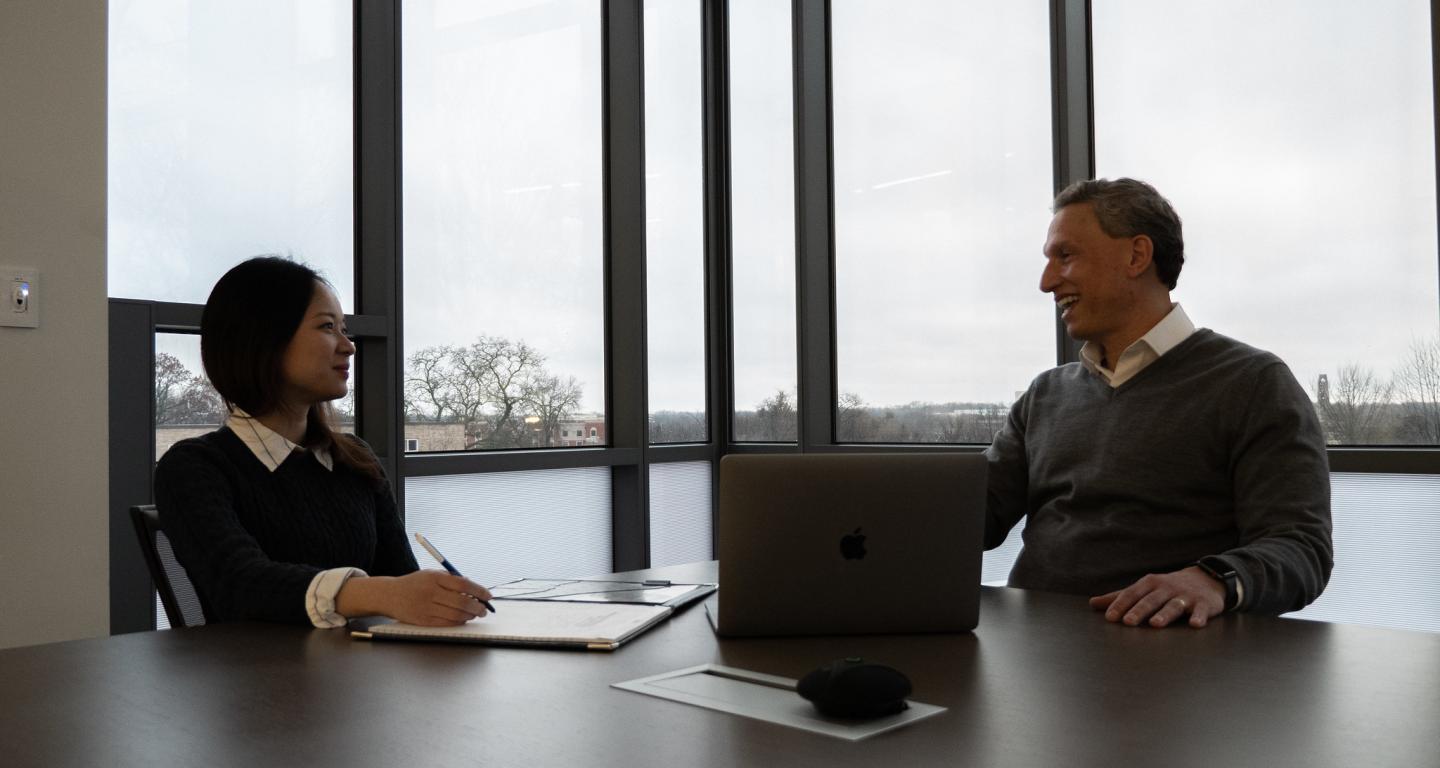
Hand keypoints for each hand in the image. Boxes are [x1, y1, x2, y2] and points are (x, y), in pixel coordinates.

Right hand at [338, 570, 492, 625]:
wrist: (389, 595)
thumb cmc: (415, 583)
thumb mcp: (431, 574)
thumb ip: (451, 579)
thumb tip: (474, 587)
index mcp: (435, 578)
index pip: (463, 585)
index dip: (479, 591)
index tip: (488, 596)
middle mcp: (430, 592)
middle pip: (462, 602)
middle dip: (478, 607)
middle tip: (484, 609)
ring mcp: (426, 608)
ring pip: (456, 615)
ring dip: (470, 616)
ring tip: (475, 614)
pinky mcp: (422, 620)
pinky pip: (446, 623)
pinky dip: (458, 622)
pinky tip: (463, 619)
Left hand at [1088, 566, 1224, 627]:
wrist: (1205, 579)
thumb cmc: (1167, 587)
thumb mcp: (1144, 588)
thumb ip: (1120, 597)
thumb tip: (1092, 603)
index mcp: (1149, 584)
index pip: (1132, 594)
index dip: (1120, 605)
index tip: (1109, 617)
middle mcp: (1166, 588)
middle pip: (1150, 600)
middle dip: (1139, 610)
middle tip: (1127, 622)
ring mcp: (1186, 596)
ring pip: (1173, 605)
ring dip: (1164, 614)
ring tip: (1155, 624)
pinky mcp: (1204, 604)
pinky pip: (1201, 611)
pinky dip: (1198, 617)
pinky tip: (1194, 624)